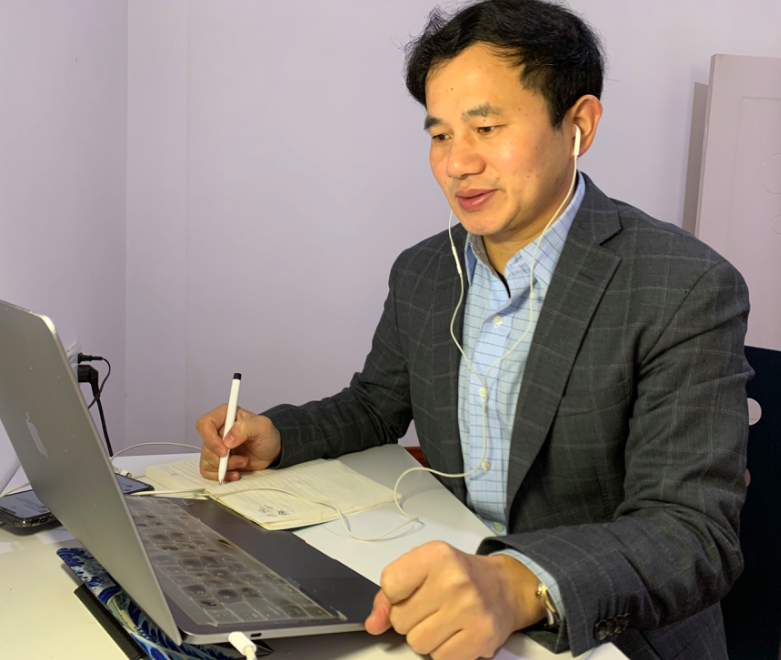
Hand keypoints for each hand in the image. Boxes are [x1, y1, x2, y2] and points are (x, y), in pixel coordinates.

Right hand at [195, 404, 281, 480]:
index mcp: (224, 415)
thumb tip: (227, 441)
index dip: (210, 439)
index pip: (204, 424)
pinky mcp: (216, 460)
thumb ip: (245, 428)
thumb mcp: (262, 426)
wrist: (271, 451)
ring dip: (225, 467)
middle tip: (242, 460)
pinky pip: (207, 471)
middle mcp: (216, 430)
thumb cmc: (267, 435)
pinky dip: (221, 475)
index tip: (225, 450)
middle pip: (205, 446)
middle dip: (223, 458)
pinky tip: (235, 474)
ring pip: (206, 460)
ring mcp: (215, 446)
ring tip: (243, 463)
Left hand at [365, 541, 544, 659]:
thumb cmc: (457, 576)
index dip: (395, 595)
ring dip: (426, 636)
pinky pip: (440, 658)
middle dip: (410, 618)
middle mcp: (454, 580)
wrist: (504, 587)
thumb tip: (373, 624)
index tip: (410, 590)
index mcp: (436, 555)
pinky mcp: (481, 636)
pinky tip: (456, 632)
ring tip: (443, 620)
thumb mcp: (423, 569)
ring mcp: (470, 609)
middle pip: (401, 619)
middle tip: (431, 606)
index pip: (390, 584)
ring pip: (417, 643)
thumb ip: (391, 594)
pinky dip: (443, 649)